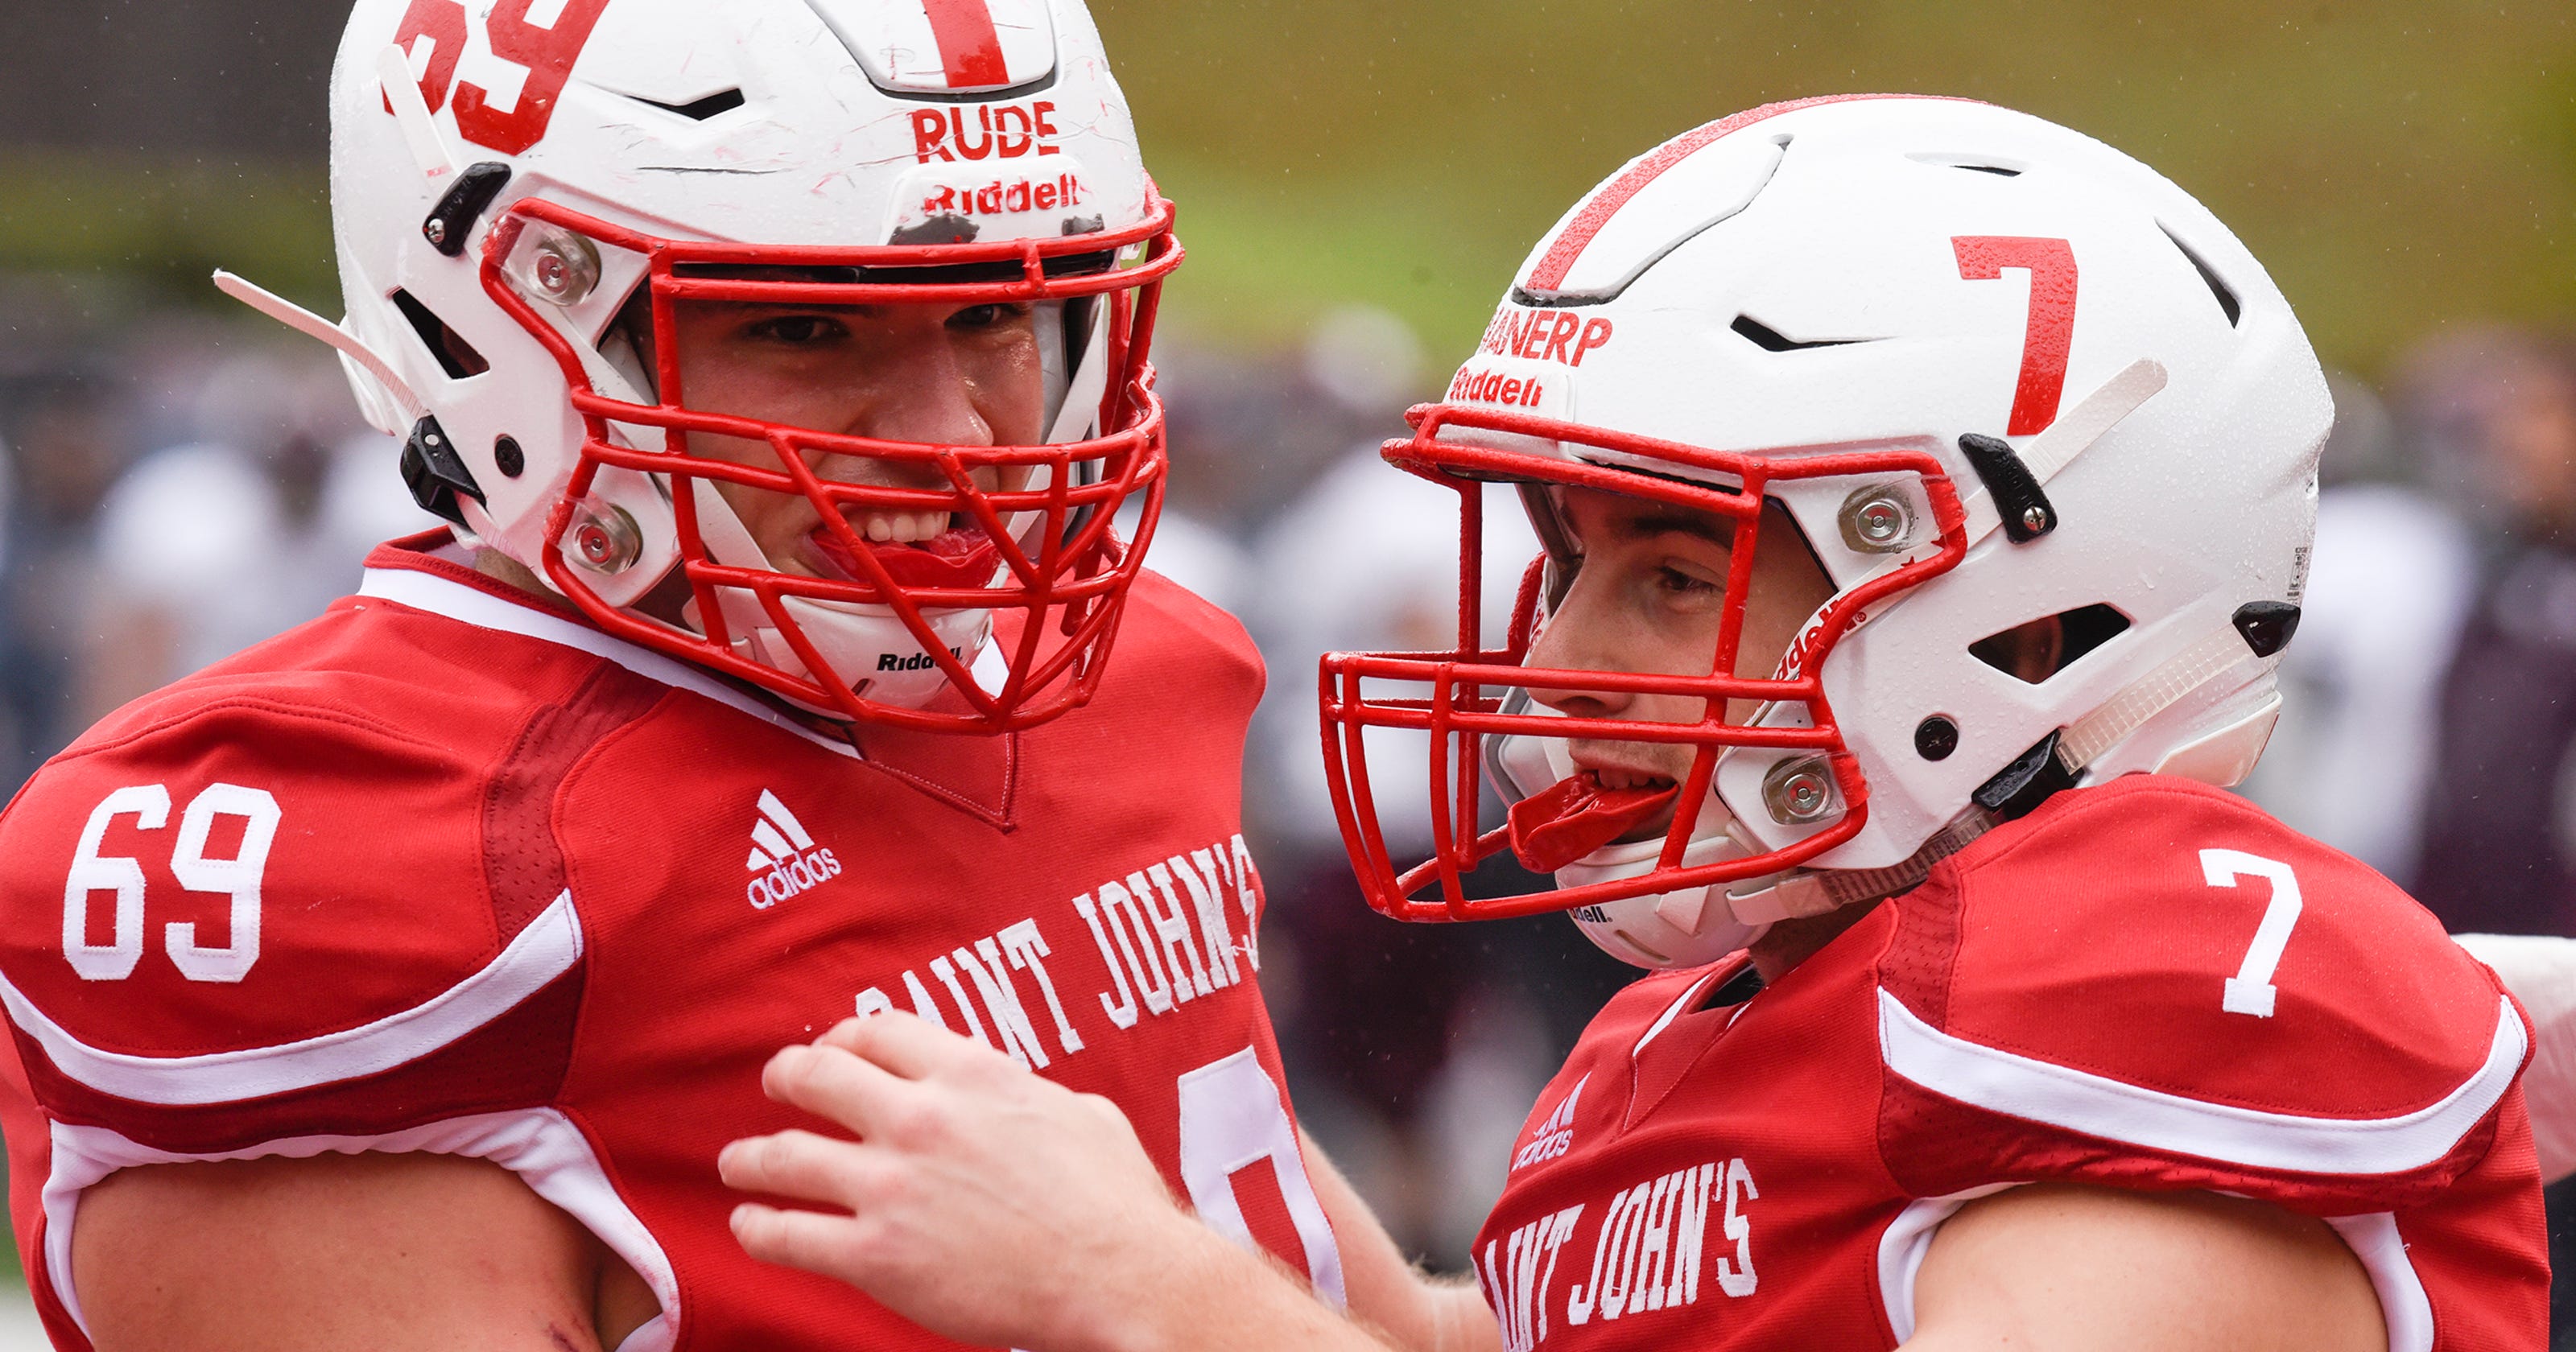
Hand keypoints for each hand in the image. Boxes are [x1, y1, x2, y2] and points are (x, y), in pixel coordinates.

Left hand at [719, 1013, 1208, 1351]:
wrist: (1121, 1277)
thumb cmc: (1116, 1202)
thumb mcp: (1081, 1114)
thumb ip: (1029, 1097)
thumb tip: (1019, 1099)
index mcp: (970, 1075)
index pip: (878, 1031)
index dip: (846, 1038)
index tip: (837, 1051)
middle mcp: (918, 1118)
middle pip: (816, 1076)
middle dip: (787, 1079)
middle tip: (778, 1087)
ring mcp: (890, 1187)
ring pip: (784, 1156)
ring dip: (751, 1157)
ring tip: (738, 1163)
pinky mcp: (875, 1256)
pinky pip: (787, 1235)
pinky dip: (758, 1228)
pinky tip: (749, 1225)